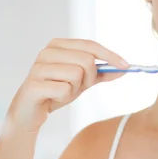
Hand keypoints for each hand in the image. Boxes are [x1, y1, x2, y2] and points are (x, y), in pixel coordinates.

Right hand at [6, 38, 128, 131]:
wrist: (29, 113)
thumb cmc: (56, 92)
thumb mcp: (82, 82)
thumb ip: (102, 74)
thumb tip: (124, 69)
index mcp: (58, 45)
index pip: (90, 45)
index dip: (110, 55)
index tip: (127, 66)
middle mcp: (47, 52)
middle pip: (86, 60)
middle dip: (90, 78)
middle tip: (80, 87)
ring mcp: (38, 67)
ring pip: (76, 75)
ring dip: (75, 89)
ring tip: (63, 92)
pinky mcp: (33, 85)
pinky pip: (64, 90)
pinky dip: (64, 98)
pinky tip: (53, 99)